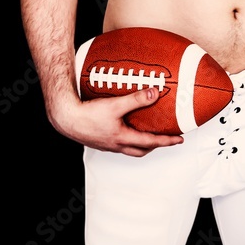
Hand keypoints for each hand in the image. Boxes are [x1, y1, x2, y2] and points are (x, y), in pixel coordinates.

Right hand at [49, 87, 183, 155]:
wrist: (65, 119)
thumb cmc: (87, 114)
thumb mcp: (115, 105)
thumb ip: (136, 99)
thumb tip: (155, 93)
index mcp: (122, 138)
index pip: (151, 142)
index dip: (167, 141)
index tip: (179, 139)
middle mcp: (116, 145)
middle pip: (141, 150)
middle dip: (155, 146)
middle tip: (165, 139)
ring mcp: (107, 145)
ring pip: (129, 149)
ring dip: (141, 144)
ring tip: (147, 134)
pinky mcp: (99, 140)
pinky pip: (118, 143)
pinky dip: (128, 139)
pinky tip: (125, 128)